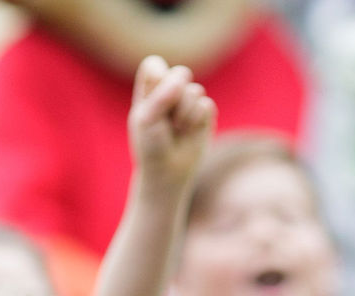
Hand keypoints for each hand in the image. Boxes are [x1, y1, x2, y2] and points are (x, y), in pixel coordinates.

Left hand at [127, 55, 214, 193]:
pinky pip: (207, 104)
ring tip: (177, 128)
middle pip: (180, 73)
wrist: (168, 172)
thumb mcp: (147, 119)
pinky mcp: (204, 113)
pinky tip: (189, 131)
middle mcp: (170, 91)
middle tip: (167, 117)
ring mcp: (188, 101)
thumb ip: (160, 96)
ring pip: (195, 90)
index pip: (155, 65)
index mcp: (149, 88)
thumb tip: (182, 77)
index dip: (158, 78)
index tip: (152, 97)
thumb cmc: (151, 145)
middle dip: (175, 95)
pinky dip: (197, 120)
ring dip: (185, 112)